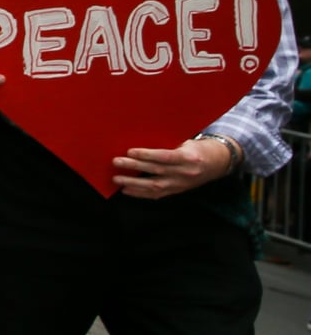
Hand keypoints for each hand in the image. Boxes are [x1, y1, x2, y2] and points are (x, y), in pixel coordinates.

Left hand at [112, 138, 233, 198]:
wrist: (218, 163)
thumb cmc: (197, 148)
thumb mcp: (186, 142)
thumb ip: (168, 144)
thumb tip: (141, 139)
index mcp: (189, 157)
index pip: (165, 157)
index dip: (147, 154)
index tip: (130, 151)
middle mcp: (185, 172)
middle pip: (156, 171)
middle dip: (134, 166)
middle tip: (117, 162)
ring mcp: (182, 184)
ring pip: (155, 186)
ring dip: (133, 183)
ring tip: (117, 179)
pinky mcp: (178, 191)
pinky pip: (157, 195)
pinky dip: (140, 193)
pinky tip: (127, 190)